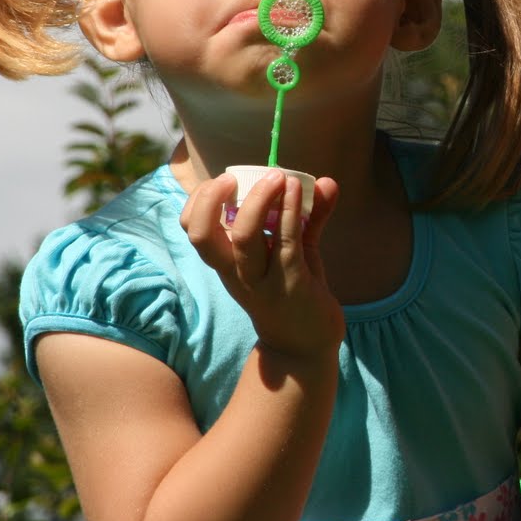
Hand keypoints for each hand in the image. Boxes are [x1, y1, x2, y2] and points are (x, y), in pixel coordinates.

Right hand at [181, 168, 345, 357]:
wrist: (306, 344)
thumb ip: (309, 216)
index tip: (223, 180)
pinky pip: (285, 242)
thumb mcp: (296, 251)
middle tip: (233, 177)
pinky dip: (290, 212)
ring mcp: (262, 280)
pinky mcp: (290, 283)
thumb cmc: (294, 290)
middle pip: (203, 236)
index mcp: (226, 262)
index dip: (199, 202)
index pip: (193, 230)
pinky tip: (300, 191)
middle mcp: (236, 272)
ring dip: (260, 200)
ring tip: (279, 177)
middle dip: (211, 200)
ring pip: (246, 238)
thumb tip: (327, 182)